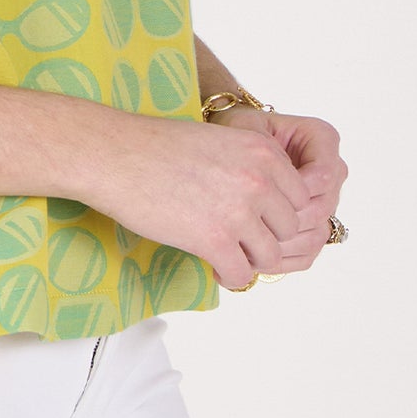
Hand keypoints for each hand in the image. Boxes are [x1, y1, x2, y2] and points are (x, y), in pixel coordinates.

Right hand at [86, 110, 325, 292]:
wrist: (116, 155)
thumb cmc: (157, 146)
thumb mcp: (219, 141)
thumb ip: (250, 166)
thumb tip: (267, 201)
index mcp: (263, 151)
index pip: (300, 197)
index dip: (278, 213)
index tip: (257, 220)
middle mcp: (259, 180)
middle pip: (290, 229)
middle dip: (266, 237)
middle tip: (240, 240)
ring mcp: (239, 211)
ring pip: (270, 256)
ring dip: (250, 259)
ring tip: (226, 254)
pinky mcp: (215, 240)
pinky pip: (241, 274)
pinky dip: (229, 276)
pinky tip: (211, 266)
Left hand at [209, 105, 348, 275]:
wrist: (230, 148)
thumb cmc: (236, 131)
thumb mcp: (243, 126)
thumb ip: (259, 149)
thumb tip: (268, 188)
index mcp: (322, 140)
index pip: (324, 175)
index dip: (295, 193)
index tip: (262, 197)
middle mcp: (332, 172)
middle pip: (321, 209)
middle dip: (284, 223)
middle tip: (249, 229)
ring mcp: (325, 202)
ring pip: (317, 235)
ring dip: (282, 246)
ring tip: (246, 247)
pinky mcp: (314, 226)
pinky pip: (308, 253)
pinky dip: (282, 260)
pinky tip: (252, 259)